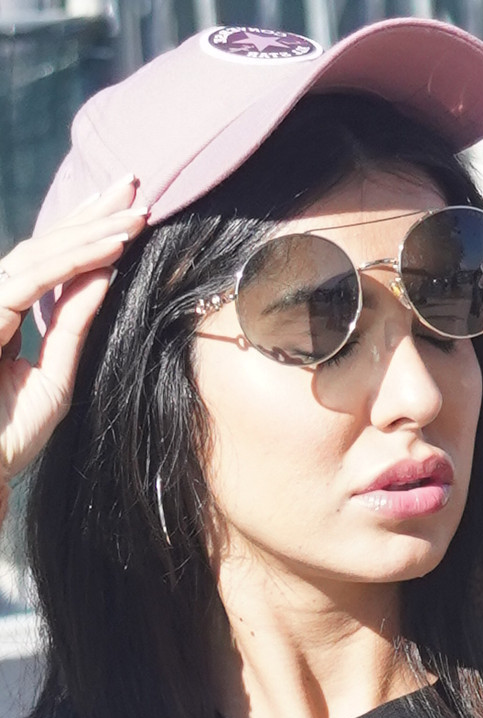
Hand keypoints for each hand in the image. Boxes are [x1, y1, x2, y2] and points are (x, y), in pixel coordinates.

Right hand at [0, 175, 146, 491]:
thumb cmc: (10, 436)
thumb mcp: (56, 375)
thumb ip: (73, 325)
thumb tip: (104, 276)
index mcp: (5, 316)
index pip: (48, 264)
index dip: (85, 233)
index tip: (127, 211)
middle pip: (43, 247)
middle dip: (89, 214)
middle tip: (134, 185)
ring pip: (39, 255)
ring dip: (92, 231)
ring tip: (137, 213)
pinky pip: (33, 281)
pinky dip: (75, 261)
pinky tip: (114, 247)